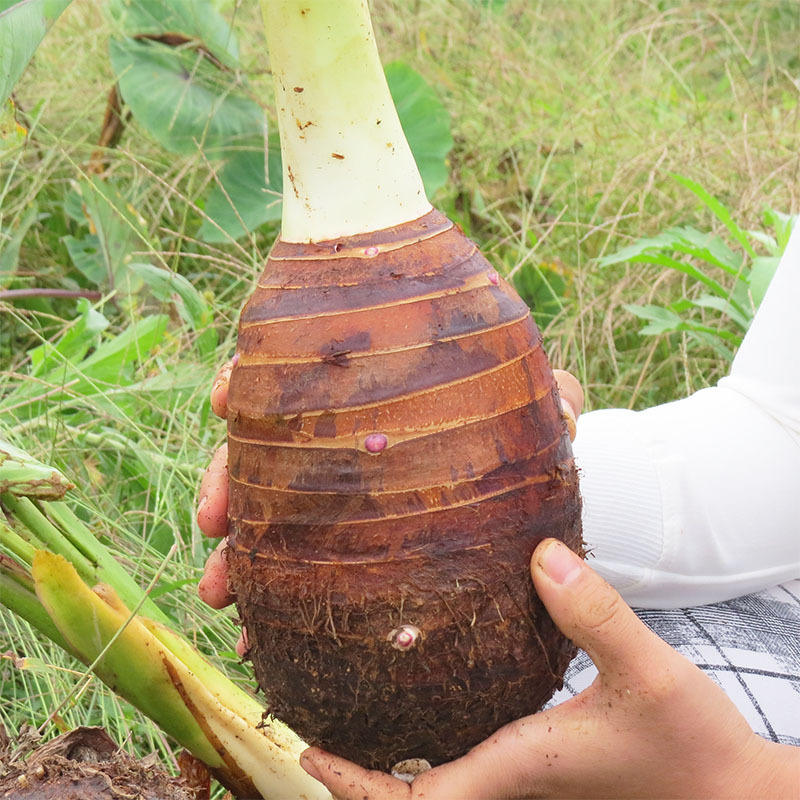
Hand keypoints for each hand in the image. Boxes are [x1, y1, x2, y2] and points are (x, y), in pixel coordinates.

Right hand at [195, 362, 584, 653]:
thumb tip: (561, 406)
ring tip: (220, 592)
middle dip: (226, 478)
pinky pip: (294, 567)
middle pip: (266, 448)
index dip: (253, 378)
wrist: (526, 497)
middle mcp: (345, 442)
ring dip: (236, 550)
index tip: (226, 398)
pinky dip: (269, 597)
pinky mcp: (347, 548)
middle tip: (212, 522)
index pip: (300, 373)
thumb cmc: (528, 443)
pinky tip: (254, 635)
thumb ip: (551, 401)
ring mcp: (341, 496)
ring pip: (268, 512)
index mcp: (374, 395)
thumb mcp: (540, 415)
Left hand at [298, 539, 798, 798]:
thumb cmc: (695, 746)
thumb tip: (542, 552)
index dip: (355, 782)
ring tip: (355, 704)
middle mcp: (513, 777)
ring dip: (390, 755)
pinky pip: (472, 757)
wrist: (731, 794)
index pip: (417, 799)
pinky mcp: (546, 761)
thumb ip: (596, 614)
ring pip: (439, 779)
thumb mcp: (649, 672)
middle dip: (357, 772)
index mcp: (520, 763)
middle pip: (412, 793)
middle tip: (315, 719)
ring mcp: (528, 775)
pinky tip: (436, 695)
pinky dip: (435, 741)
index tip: (305, 746)